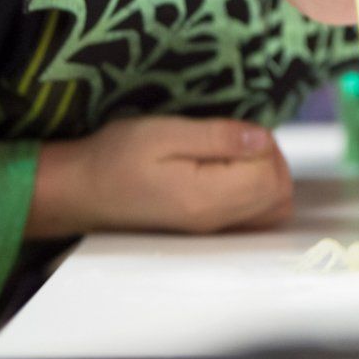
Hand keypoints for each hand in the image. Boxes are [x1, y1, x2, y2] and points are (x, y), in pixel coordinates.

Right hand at [26, 116, 292, 236]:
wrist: (79, 190)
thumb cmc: (113, 158)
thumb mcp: (164, 133)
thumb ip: (218, 137)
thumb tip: (263, 140)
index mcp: (207, 197)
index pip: (270, 175)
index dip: (265, 146)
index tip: (239, 130)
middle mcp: (216, 220)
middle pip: (278, 194)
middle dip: (272, 160)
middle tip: (241, 138)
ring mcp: (213, 228)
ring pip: (272, 209)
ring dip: (268, 176)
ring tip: (238, 153)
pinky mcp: (208, 228)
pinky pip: (254, 218)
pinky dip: (258, 193)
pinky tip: (234, 172)